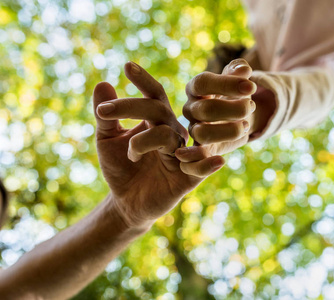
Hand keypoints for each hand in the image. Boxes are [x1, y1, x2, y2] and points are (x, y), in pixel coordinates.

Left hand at [94, 62, 224, 229]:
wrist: (126, 204)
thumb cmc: (120, 169)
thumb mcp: (106, 141)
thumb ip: (105, 116)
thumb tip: (102, 83)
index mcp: (157, 122)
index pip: (155, 96)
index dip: (144, 81)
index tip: (126, 66)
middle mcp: (173, 133)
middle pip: (158, 109)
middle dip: (130, 106)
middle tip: (103, 112)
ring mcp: (182, 154)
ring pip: (168, 135)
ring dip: (142, 142)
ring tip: (130, 156)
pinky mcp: (189, 178)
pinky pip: (201, 167)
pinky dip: (206, 163)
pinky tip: (209, 162)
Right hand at [183, 59, 257, 155]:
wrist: (235, 117)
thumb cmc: (234, 94)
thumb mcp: (237, 80)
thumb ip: (238, 70)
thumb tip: (243, 69)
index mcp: (196, 88)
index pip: (203, 82)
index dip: (227, 84)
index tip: (251, 86)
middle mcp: (191, 109)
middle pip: (205, 109)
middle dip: (233, 109)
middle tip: (250, 106)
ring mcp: (193, 131)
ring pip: (202, 134)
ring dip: (228, 131)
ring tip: (245, 126)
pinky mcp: (200, 151)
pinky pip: (190, 163)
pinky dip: (202, 164)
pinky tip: (221, 161)